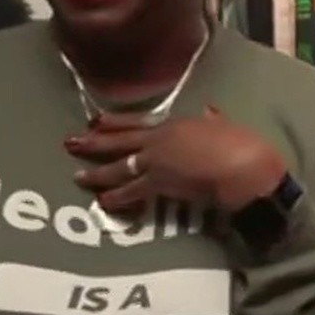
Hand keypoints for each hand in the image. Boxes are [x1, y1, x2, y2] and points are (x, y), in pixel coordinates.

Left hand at [67, 108, 286, 213]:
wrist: (244, 168)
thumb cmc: (241, 144)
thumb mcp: (226, 126)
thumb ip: (213, 120)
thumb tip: (210, 111)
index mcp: (175, 124)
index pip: (136, 121)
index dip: (114, 121)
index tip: (95, 120)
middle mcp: (159, 141)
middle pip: (119, 142)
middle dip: (94, 143)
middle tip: (70, 143)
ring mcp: (156, 163)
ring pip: (119, 168)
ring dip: (97, 174)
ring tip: (78, 178)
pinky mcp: (159, 186)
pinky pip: (131, 193)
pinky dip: (116, 199)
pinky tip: (103, 203)